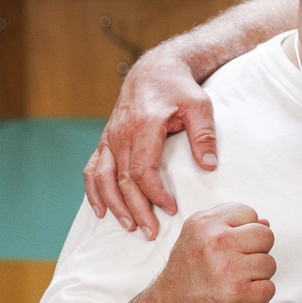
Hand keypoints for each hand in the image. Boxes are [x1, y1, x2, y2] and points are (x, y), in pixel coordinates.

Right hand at [84, 48, 215, 239]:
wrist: (154, 70)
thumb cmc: (179, 88)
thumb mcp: (200, 106)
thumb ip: (204, 135)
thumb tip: (209, 166)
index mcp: (144, 126)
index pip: (143, 169)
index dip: (155, 193)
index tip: (171, 209)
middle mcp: (121, 134)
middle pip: (122, 180)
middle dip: (136, 209)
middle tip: (150, 232)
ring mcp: (110, 137)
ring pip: (102, 178)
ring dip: (113, 205)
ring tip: (128, 226)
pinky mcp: (106, 140)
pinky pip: (92, 169)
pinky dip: (93, 191)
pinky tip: (101, 210)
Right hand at [141, 203, 275, 302]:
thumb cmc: (187, 275)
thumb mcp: (196, 238)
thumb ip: (229, 226)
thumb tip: (265, 222)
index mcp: (205, 224)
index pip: (249, 213)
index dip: (245, 232)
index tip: (232, 246)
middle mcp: (216, 243)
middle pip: (266, 235)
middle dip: (257, 252)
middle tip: (236, 266)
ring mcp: (228, 269)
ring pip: (269, 263)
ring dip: (257, 277)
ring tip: (234, 282)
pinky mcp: (238, 294)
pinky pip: (269, 288)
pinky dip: (258, 297)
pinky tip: (239, 297)